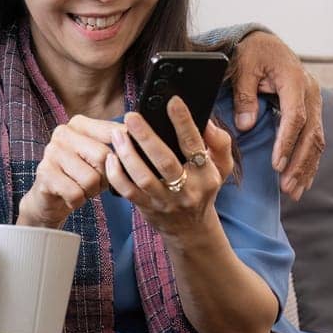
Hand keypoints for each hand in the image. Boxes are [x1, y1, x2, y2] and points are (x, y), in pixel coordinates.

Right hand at [18, 115, 117, 228]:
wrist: (51, 198)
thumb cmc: (81, 175)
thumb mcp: (100, 158)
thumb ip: (117, 146)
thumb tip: (139, 142)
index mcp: (80, 124)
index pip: (114, 132)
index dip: (124, 153)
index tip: (122, 162)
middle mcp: (63, 132)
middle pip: (104, 156)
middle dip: (104, 176)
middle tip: (94, 180)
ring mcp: (51, 151)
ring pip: (91, 178)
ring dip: (90, 191)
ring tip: (80, 187)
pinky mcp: (44, 172)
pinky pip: (75, 193)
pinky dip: (77, 201)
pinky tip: (69, 195)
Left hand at [103, 98, 224, 236]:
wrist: (192, 230)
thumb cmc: (204, 189)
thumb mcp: (221, 167)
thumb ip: (219, 142)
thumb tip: (207, 120)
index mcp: (206, 174)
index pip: (194, 144)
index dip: (183, 122)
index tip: (172, 102)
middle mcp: (187, 189)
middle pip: (165, 161)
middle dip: (146, 137)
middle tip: (131, 116)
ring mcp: (165, 200)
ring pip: (143, 178)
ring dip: (128, 154)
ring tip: (118, 134)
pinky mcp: (147, 208)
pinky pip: (128, 191)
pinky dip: (117, 175)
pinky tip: (111, 157)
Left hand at [227, 31, 324, 199]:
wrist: (266, 42)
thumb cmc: (252, 52)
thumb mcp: (243, 67)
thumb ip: (244, 95)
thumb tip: (246, 124)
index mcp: (294, 80)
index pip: (295, 116)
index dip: (287, 142)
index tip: (276, 164)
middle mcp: (310, 92)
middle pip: (311, 133)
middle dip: (299, 162)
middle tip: (286, 186)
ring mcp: (314, 102)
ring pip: (317, 140)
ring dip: (306, 167)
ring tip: (294, 192)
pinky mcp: (311, 110)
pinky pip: (315, 139)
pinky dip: (310, 161)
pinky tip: (303, 180)